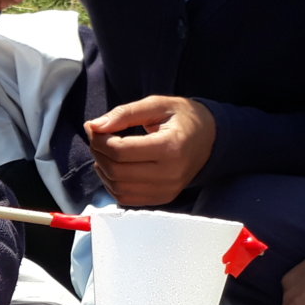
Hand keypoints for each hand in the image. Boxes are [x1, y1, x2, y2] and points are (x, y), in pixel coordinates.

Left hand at [85, 96, 215, 205]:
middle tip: (97, 138)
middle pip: (115, 170)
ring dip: (102, 169)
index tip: (95, 128)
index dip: (99, 139)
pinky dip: (112, 184)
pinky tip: (115, 167)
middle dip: (98, 153)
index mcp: (170, 147)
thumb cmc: (183, 119)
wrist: (210, 139)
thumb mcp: (157, 105)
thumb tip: (94, 126)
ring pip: (117, 187)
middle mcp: (170, 174)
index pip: (120, 150)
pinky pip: (125, 199)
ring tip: (106, 151)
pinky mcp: (162, 199)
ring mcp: (166, 190)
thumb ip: (124, 113)